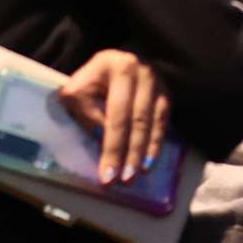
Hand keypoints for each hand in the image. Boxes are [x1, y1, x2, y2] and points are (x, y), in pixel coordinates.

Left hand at [59, 50, 170, 186]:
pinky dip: (157, 142)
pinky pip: (163, 120)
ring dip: (145, 151)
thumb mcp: (77, 91)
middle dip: (131, 153)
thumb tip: (100, 139)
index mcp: (115, 66)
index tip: (106, 175)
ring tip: (137, 175)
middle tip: (124, 181)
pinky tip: (150, 162)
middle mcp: (141, 71)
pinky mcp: (165, 91)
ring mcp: (157, 81)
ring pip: (152, 121)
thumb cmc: (90, 81)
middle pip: (137, 119)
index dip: (112, 146)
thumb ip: (85, 113)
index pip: (116, 113)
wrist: (112, 62)